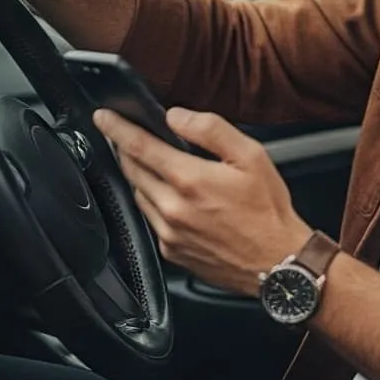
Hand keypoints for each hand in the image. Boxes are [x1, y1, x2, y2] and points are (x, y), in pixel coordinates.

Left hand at [98, 104, 309, 295]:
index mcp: (189, 181)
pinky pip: (149, 218)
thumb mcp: (251, 156)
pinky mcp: (170, 250)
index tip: (102, 117)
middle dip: (125, 150)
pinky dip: (152, 202)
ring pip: (138, 195)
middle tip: (126, 136)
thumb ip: (210, 130)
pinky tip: (170, 196)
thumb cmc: (268, 211)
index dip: (116, 128)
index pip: (139, 147)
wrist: (277, 263)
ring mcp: (168, 232)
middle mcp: (172, 208)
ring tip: (153, 164)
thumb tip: (176, 117)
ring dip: (139, 176)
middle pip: (132, 170)